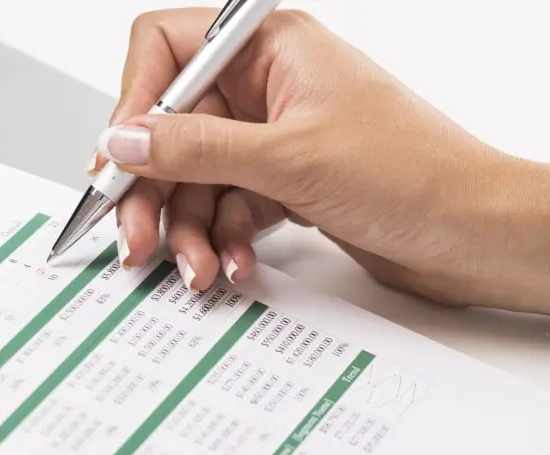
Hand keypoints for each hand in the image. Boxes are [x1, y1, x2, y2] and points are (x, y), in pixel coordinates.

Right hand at [93, 8, 549, 314]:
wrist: (475, 235)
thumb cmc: (417, 174)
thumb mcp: (289, 159)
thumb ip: (196, 148)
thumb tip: (124, 139)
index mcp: (269, 48)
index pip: (165, 50)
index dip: (134, 102)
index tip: (120, 158)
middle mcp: (266, 86)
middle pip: (171, 127)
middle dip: (153, 188)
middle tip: (135, 237)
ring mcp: (273, 136)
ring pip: (193, 177)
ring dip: (188, 228)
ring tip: (197, 266)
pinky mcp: (282, 182)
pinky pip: (224, 207)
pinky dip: (222, 239)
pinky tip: (234, 263)